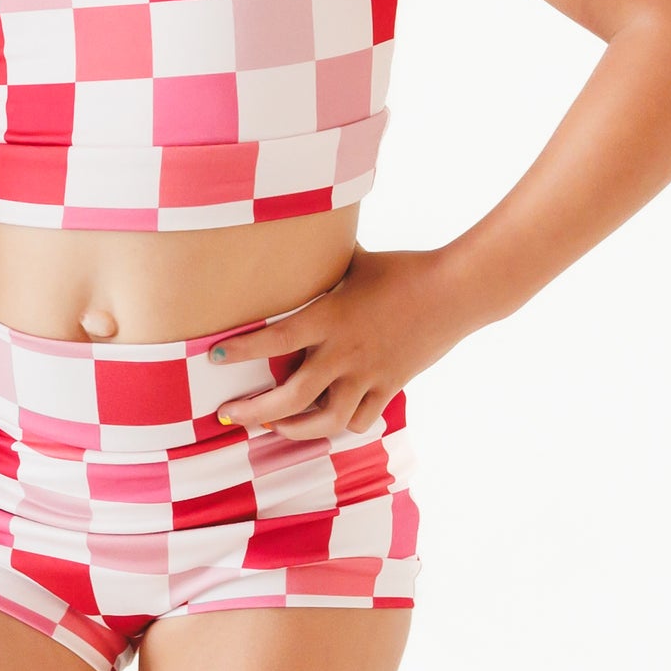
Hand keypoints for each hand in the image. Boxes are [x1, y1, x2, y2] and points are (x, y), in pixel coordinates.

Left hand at [206, 247, 484, 440]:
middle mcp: (345, 353)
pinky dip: (341, 425)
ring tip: (272, 427)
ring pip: (326, 421)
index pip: (275, 339)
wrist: (455, 292)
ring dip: (293, 429)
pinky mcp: (390, 387)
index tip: (214, 358)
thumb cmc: (404, 269)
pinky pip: (360, 419)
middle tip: (229, 415)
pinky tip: (326, 422)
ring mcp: (369, 375)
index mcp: (330, 317)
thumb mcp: (355, 261)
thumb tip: (299, 240)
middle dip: (254, 411)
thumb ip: (323, 264)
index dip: (242, 351)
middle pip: (292, 397)